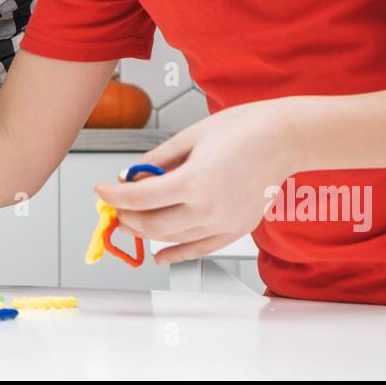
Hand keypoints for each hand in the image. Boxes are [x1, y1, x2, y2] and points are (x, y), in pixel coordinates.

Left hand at [94, 99, 297, 264]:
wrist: (284, 138)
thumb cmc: (242, 129)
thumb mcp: (190, 136)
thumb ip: (157, 161)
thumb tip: (130, 176)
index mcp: (195, 181)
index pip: (140, 198)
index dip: (113, 197)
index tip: (100, 191)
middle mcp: (210, 208)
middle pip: (152, 224)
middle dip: (126, 217)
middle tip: (114, 207)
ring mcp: (225, 223)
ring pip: (172, 239)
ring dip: (146, 232)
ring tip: (131, 221)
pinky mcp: (237, 230)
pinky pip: (199, 249)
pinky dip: (176, 254)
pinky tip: (160, 255)